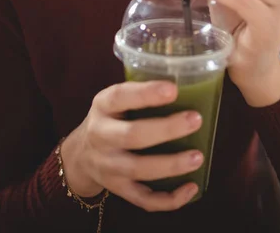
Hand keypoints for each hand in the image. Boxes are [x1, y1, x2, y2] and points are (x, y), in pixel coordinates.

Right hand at [61, 80, 202, 210]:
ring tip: (198, 156)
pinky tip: (191, 187)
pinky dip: (169, 199)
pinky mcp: (119, 189)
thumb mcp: (115, 99)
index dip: (146, 94)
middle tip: (195, 119)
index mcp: (102, 106)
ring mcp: (108, 166)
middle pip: (132, 135)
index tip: (173, 88)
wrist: (80, 154)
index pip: (120, 97)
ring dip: (171, 165)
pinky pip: (143, 199)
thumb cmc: (111, 118)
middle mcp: (101, 136)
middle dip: (166, 129)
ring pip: (139, 169)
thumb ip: (141, 92)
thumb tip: (189, 81)